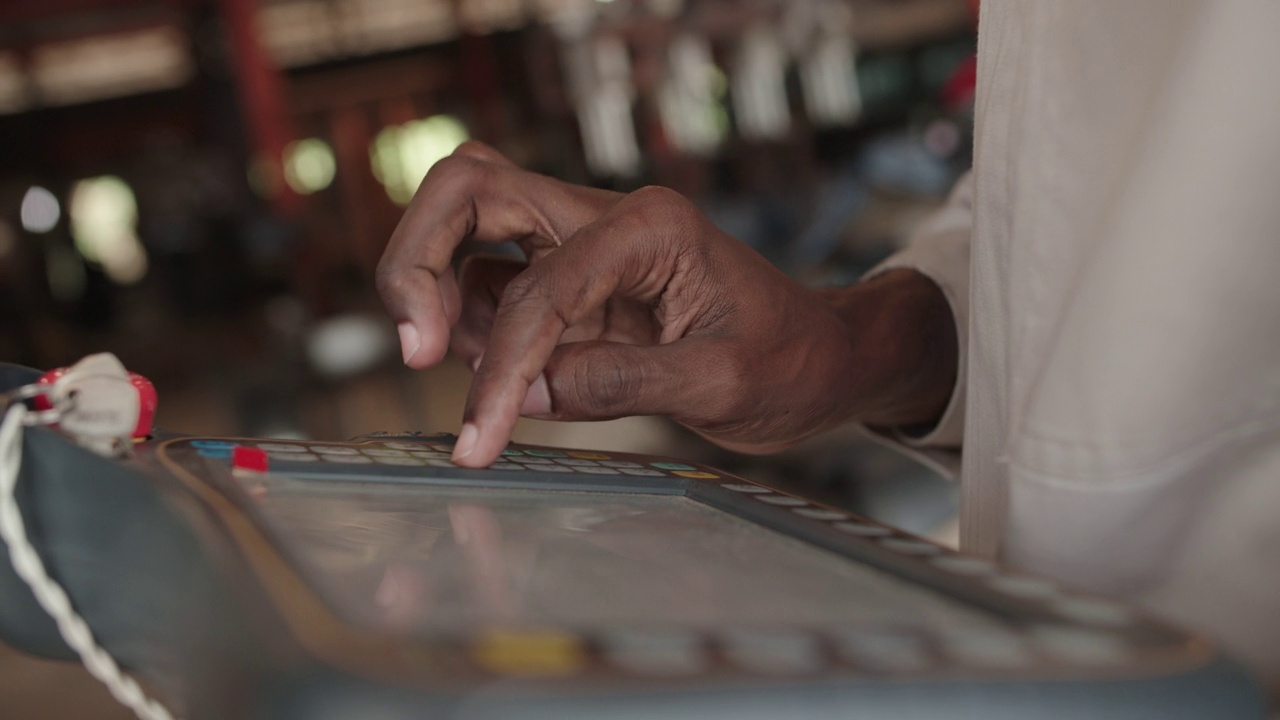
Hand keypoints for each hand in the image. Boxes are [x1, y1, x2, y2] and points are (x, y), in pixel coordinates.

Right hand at [378, 143, 956, 466]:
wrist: (824, 359)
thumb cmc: (791, 361)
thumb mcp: (722, 384)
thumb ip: (621, 384)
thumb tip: (526, 397)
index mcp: (649, 228)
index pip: (541, 288)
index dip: (502, 367)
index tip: (479, 438)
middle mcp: (605, 219)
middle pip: (470, 189)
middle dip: (418, 260)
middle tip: (414, 347)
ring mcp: (582, 245)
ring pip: (467, 228)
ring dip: (442, 299)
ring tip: (477, 382)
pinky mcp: (572, 281)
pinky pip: (491, 284)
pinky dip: (472, 326)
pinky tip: (503, 379)